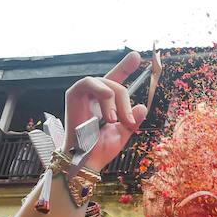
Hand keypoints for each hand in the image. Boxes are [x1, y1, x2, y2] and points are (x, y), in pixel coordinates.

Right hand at [62, 51, 148, 170]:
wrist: (86, 160)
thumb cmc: (100, 149)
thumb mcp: (123, 133)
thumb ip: (134, 120)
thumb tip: (143, 106)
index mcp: (105, 103)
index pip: (116, 80)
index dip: (125, 67)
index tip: (136, 56)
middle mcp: (94, 96)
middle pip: (116, 84)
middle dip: (126, 102)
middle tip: (128, 121)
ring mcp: (83, 94)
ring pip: (106, 83)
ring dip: (114, 100)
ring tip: (113, 120)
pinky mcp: (73, 95)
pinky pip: (88, 82)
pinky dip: (101, 90)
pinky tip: (107, 103)